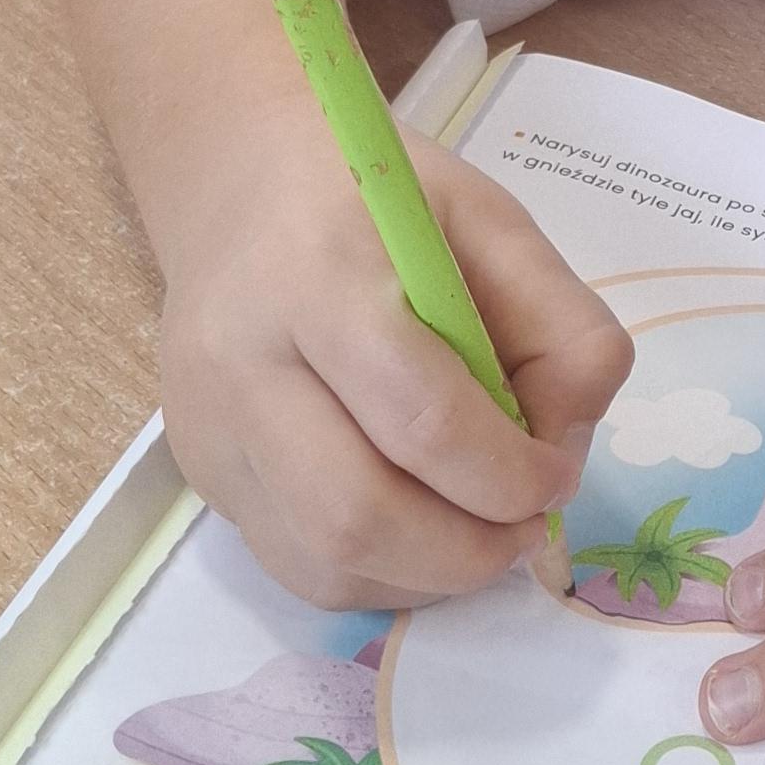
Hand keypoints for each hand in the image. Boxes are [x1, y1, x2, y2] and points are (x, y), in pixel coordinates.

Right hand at [159, 104, 633, 610]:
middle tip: (525, 529)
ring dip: (427, 575)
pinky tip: (418, 526)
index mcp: (320, 277)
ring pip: (323, 563)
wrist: (241, 188)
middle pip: (356, 515)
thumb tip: (562, 451)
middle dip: (468, 551)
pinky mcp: (201, 475)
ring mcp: (210, 430)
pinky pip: (297, 567)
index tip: (555, 477)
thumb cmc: (379, 203)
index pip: (422, 420)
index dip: (510, 476)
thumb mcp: (494, 223)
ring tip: (477, 529)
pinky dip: (379, 573)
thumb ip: (561, 328)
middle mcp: (241, 364)